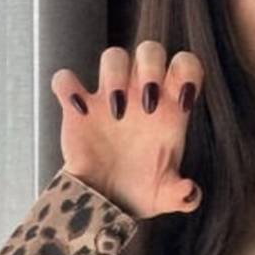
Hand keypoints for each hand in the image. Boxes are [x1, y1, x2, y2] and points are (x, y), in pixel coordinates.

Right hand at [50, 41, 203, 218]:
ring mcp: (107, 98)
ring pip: (113, 55)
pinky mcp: (76, 108)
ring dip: (116, 74)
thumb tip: (189, 192)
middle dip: (151, 67)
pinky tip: (79, 112)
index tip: (182, 102)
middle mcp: (140, 95)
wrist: (104, 204)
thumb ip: (182, 195)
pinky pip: (65, 79)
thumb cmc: (139, 192)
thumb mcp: (164, 197)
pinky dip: (67, 86)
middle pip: (150, 50)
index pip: (185, 66)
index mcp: (168, 110)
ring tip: (117, 112)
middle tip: (147, 104)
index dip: (188, 72)